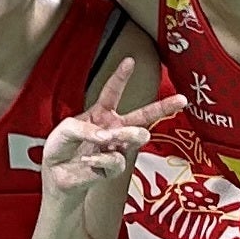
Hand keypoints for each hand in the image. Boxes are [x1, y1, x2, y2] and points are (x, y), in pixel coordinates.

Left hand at [36, 82, 186, 207]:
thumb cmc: (60, 149)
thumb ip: (84, 127)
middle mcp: (113, 128)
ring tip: (111, 137)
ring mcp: (117, 148)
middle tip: (182, 100)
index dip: (121, 76)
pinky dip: (102, 158)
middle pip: (143, 115)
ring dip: (125, 135)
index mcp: (101, 113)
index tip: (130, 61)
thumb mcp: (65, 130)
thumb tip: (107, 135)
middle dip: (164, 107)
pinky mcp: (115, 167)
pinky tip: (90, 160)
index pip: (113, 92)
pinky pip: (117, 159)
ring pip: (137, 136)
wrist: (57, 177)